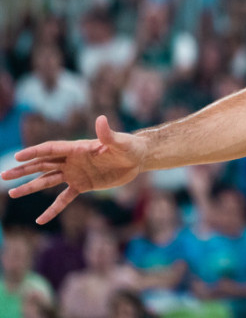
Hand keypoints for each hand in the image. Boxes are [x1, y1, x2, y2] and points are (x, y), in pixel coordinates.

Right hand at [0, 116, 146, 223]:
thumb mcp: (119, 142)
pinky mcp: (83, 185)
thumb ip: (107, 134)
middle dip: (24, 169)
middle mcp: (72, 160)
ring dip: (30, 186)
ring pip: (48, 181)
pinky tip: (40, 221)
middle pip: (43, 164)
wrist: (137, 159)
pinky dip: (53, 209)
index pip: (51, 150)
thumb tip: (101, 119)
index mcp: (77, 148)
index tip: (18, 157)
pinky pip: (64, 199)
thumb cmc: (129, 146)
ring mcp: (75, 173)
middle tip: (5, 175)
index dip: (35, 152)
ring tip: (12, 193)